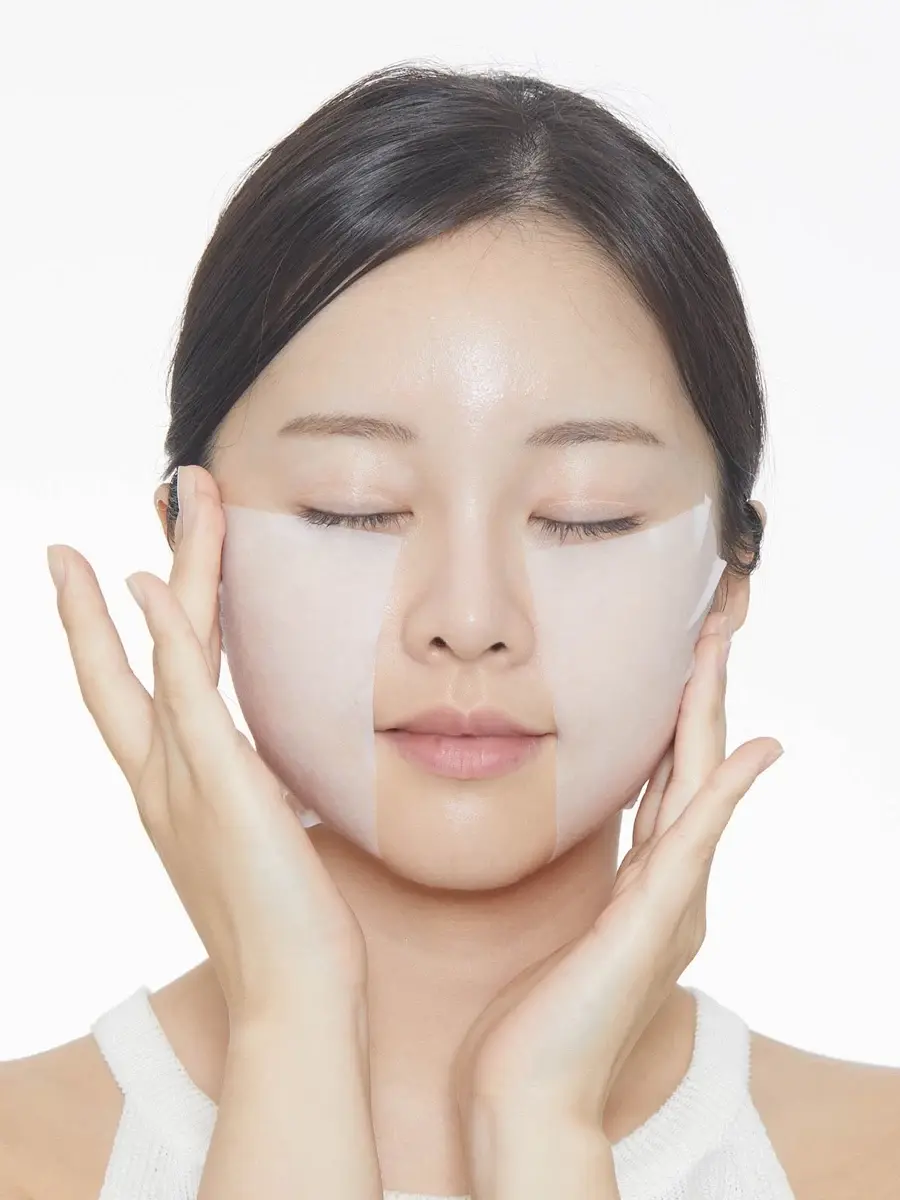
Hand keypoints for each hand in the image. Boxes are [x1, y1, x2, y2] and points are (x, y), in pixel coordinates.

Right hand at [46, 466, 366, 1026]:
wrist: (292, 1000)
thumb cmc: (286, 931)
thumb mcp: (259, 845)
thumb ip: (250, 796)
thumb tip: (270, 771)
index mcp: (172, 790)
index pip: (139, 689)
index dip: (117, 627)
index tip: (117, 571)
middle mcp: (161, 778)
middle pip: (133, 654)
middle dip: (129, 575)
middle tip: (152, 497)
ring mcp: (181, 780)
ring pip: (162, 650)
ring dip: (169, 564)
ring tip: (178, 493)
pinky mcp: (218, 787)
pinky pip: (184, 694)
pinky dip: (161, 634)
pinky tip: (145, 581)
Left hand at [453, 610, 782, 1130]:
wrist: (532, 1090)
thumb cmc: (533, 1017)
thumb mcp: (558, 928)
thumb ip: (578, 884)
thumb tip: (564, 837)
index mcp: (643, 885)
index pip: (664, 782)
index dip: (672, 719)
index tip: (672, 661)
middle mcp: (669, 888)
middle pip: (689, 769)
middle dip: (698, 695)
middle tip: (708, 627)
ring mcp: (672, 903)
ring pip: (698, 785)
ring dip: (711, 714)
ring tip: (719, 649)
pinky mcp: (659, 920)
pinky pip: (697, 839)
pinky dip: (727, 791)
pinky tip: (752, 749)